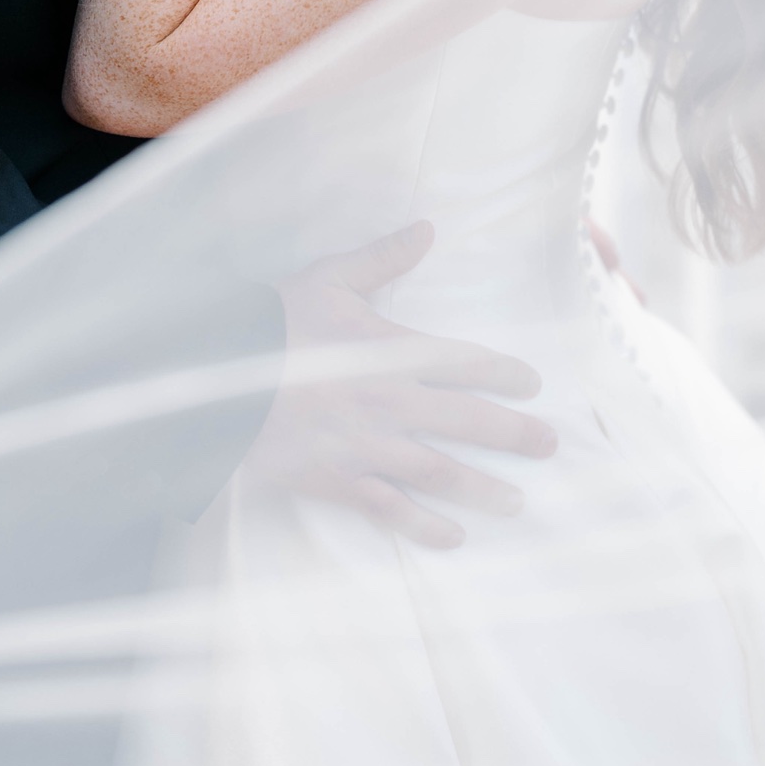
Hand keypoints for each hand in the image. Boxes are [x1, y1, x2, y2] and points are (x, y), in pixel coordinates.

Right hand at [245, 220, 558, 549]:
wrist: (214, 376)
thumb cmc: (273, 323)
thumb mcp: (328, 278)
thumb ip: (382, 258)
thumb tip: (426, 228)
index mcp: (388, 349)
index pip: (462, 361)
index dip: (503, 373)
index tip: (532, 384)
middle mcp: (388, 401)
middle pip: (466, 419)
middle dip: (513, 434)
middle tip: (550, 445)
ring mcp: (365, 446)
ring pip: (438, 471)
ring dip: (482, 487)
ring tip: (518, 501)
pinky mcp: (337, 480)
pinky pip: (389, 509)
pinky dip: (423, 526)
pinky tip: (452, 536)